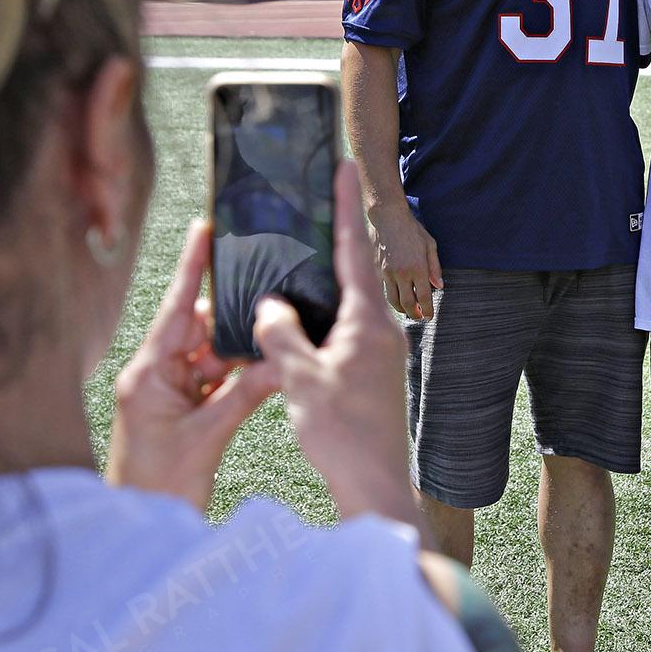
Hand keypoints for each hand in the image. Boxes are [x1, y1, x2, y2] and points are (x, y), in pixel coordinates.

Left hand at [107, 220, 278, 510]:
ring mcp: (168, 395)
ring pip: (211, 357)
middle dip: (233, 316)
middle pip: (198, 330)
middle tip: (269, 294)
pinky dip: (238, 376)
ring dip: (240, 351)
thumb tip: (279, 361)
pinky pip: (215, 382)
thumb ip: (244, 394)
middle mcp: (155, 378)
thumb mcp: (207, 437)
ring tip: (275, 334)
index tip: (205, 229)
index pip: (175, 310)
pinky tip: (265, 368)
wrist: (141, 528)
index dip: (192, 269)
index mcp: (148, 375)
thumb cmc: (159, 488)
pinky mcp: (182, 412)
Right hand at [256, 161, 418, 526]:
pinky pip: (346, 331)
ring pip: (349, 305)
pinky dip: (325, 318)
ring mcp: (381, 353)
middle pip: (355, 272)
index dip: (344, 207)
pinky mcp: (374, 374)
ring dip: (327, 282)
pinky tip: (304, 321)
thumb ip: (281, 335)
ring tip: (302, 257)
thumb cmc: (342, 433)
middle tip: (318, 202)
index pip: (353, 251)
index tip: (343, 168)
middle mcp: (382, 331)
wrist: (375, 484)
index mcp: (367, 323)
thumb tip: (269, 306)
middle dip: (335, 238)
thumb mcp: (300, 379)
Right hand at [366, 199, 441, 320]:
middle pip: (407, 304)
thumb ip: (435, 267)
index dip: (428, 310)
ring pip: (393, 300)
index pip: (424, 297)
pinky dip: (391, 298)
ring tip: (408, 310)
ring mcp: (387, 273)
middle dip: (414, 315)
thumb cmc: (411, 229)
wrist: (387, 217)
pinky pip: (384, 290)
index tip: (430, 316)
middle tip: (419, 317)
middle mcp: (402, 273)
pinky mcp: (377, 270)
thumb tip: (439, 287)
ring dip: (402, 309)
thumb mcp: (430, 245)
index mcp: (418, 267)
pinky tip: (397, 298)